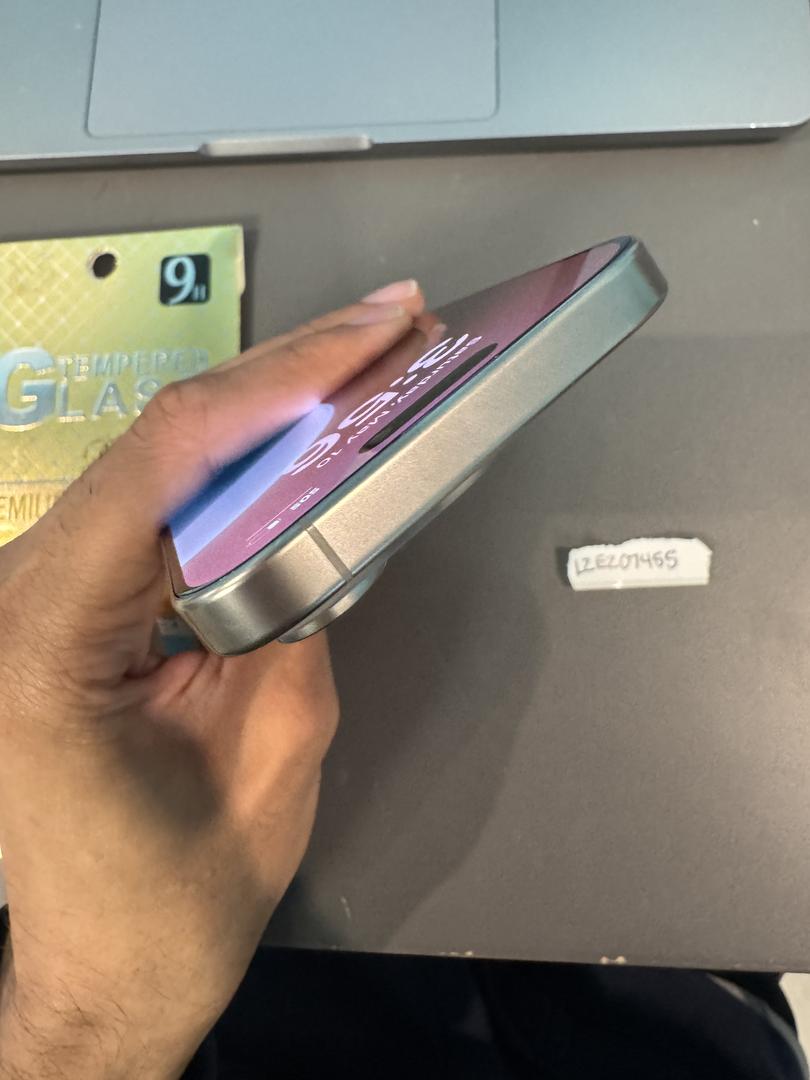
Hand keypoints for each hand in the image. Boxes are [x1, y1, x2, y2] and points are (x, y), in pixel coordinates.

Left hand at [0, 283, 427, 1078]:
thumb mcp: (271, 757)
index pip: (166, 461)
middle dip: (287, 371)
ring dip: (266, 404)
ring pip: (162, 455)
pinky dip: (239, 457)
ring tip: (357, 361)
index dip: (278, 384)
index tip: (365, 340)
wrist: (108, 969)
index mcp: (44, 641)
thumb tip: (331, 511)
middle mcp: (21, 598)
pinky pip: (161, 498)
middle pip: (163, 437)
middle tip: (384, 325)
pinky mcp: (72, 597)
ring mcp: (38, 591)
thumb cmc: (166, 904)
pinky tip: (297, 427)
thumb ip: (301, 620)